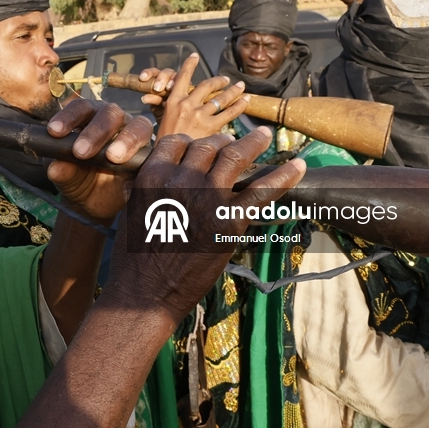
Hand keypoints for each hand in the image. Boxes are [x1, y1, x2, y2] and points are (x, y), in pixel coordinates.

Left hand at [46, 99, 152, 221]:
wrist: (98, 203)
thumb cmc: (79, 179)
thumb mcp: (67, 178)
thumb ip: (62, 171)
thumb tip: (56, 167)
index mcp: (88, 117)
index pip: (80, 108)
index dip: (68, 117)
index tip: (54, 132)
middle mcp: (114, 119)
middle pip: (109, 113)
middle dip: (95, 131)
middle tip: (80, 151)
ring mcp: (135, 133)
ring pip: (138, 125)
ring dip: (126, 140)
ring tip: (113, 157)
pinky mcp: (151, 152)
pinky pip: (154, 150)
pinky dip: (146, 159)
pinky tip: (134, 174)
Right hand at [102, 129, 305, 323]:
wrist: (145, 292)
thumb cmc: (132, 257)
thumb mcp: (129, 213)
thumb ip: (142, 191)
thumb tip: (143, 182)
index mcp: (153, 176)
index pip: (175, 143)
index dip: (190, 143)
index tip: (199, 147)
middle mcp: (181, 180)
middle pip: (207, 146)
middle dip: (221, 143)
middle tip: (232, 144)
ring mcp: (207, 199)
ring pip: (234, 157)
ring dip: (253, 143)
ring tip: (264, 136)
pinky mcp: (228, 222)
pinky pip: (261, 192)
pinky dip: (283, 177)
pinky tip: (299, 167)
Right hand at [141, 54, 248, 138]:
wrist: (168, 159)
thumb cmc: (163, 141)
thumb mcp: (161, 119)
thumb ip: (163, 106)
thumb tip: (150, 98)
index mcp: (173, 101)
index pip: (181, 77)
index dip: (189, 65)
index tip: (194, 56)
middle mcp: (187, 105)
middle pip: (206, 86)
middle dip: (218, 81)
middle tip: (226, 79)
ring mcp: (199, 115)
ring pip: (220, 98)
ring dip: (233, 91)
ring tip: (241, 87)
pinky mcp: (210, 127)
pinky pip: (229, 113)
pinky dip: (239, 105)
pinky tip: (246, 101)